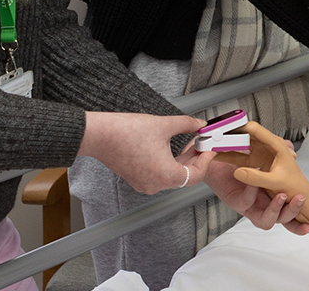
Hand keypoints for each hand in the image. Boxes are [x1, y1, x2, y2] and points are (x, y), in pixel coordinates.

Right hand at [79, 111, 211, 194]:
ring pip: (172, 176)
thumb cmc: (126, 132)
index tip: (209, 148)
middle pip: (185, 176)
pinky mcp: (136, 179)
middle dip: (195, 159)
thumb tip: (199, 124)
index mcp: (166, 176)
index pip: (197, 174)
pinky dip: (168, 164)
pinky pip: (158, 175)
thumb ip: (187, 124)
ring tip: (187, 143)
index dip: (206, 160)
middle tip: (200, 143)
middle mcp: (156, 184)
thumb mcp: (164, 125)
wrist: (99, 135)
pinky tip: (170, 148)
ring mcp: (144, 184)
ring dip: (181, 161)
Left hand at [208, 121, 308, 230]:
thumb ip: (279, 153)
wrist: (216, 157)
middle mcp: (263, 205)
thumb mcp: (264, 153)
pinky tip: (255, 181)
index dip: (300, 223)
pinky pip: (246, 203)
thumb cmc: (240, 158)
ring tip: (282, 195)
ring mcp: (250, 206)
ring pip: (265, 220)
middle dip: (293, 213)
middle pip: (282, 221)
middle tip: (300, 199)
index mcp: (273, 197)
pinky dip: (253, 192)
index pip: (290, 215)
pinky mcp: (235, 202)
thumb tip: (292, 153)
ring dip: (275, 209)